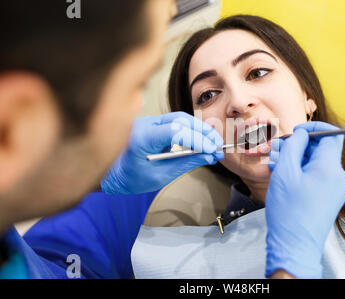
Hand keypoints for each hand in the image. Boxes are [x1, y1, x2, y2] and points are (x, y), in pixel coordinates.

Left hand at [101, 112, 223, 193]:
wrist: (111, 173)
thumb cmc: (131, 178)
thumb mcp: (161, 175)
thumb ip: (186, 163)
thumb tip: (209, 156)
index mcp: (142, 138)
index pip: (175, 131)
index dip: (197, 139)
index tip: (212, 150)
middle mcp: (144, 124)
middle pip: (180, 119)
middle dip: (202, 131)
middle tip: (218, 145)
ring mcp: (148, 121)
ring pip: (179, 118)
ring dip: (198, 129)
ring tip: (212, 143)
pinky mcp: (152, 124)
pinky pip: (174, 122)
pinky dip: (189, 130)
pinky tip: (199, 140)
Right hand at [265, 121, 344, 277]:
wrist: (294, 245)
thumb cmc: (288, 211)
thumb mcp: (285, 172)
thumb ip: (294, 147)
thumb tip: (302, 135)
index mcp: (330, 168)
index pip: (332, 135)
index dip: (314, 128)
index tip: (297, 130)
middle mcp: (338, 177)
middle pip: (321, 150)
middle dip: (299, 145)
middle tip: (277, 147)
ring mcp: (335, 189)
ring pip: (316, 163)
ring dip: (297, 158)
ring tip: (275, 162)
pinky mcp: (329, 198)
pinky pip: (317, 176)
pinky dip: (301, 171)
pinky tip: (283, 175)